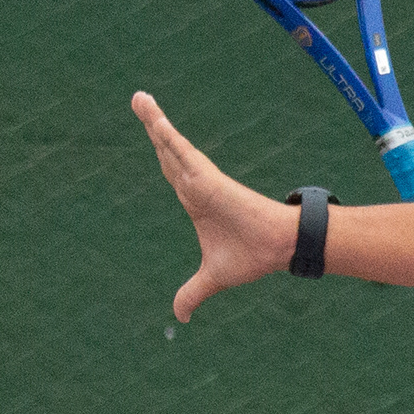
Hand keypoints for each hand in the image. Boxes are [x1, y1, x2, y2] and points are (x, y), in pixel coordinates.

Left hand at [134, 92, 291, 323]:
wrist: (276, 249)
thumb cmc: (251, 256)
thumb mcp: (211, 279)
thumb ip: (192, 293)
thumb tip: (179, 316)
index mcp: (195, 200)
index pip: (169, 168)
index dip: (159, 150)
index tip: (150, 129)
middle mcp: (195, 184)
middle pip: (165, 149)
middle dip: (151, 124)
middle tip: (138, 98)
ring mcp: (200, 179)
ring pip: (169, 145)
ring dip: (152, 120)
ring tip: (138, 96)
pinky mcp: (207, 178)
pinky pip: (181, 152)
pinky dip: (166, 135)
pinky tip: (152, 119)